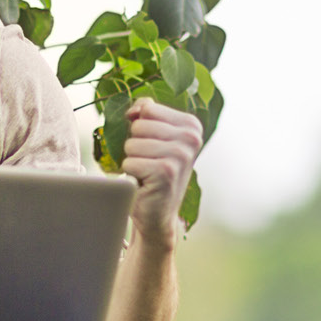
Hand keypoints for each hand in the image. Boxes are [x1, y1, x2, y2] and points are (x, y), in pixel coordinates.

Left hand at [120, 97, 202, 247]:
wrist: (158, 212)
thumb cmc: (151, 170)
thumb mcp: (153, 136)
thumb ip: (145, 114)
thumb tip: (135, 110)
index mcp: (191, 125)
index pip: (148, 108)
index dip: (140, 126)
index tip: (151, 144)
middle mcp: (191, 138)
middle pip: (139, 125)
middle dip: (135, 144)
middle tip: (148, 162)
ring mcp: (180, 155)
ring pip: (132, 144)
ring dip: (133, 160)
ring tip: (147, 172)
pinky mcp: (166, 172)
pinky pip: (129, 162)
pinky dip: (131, 174)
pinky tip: (145, 183)